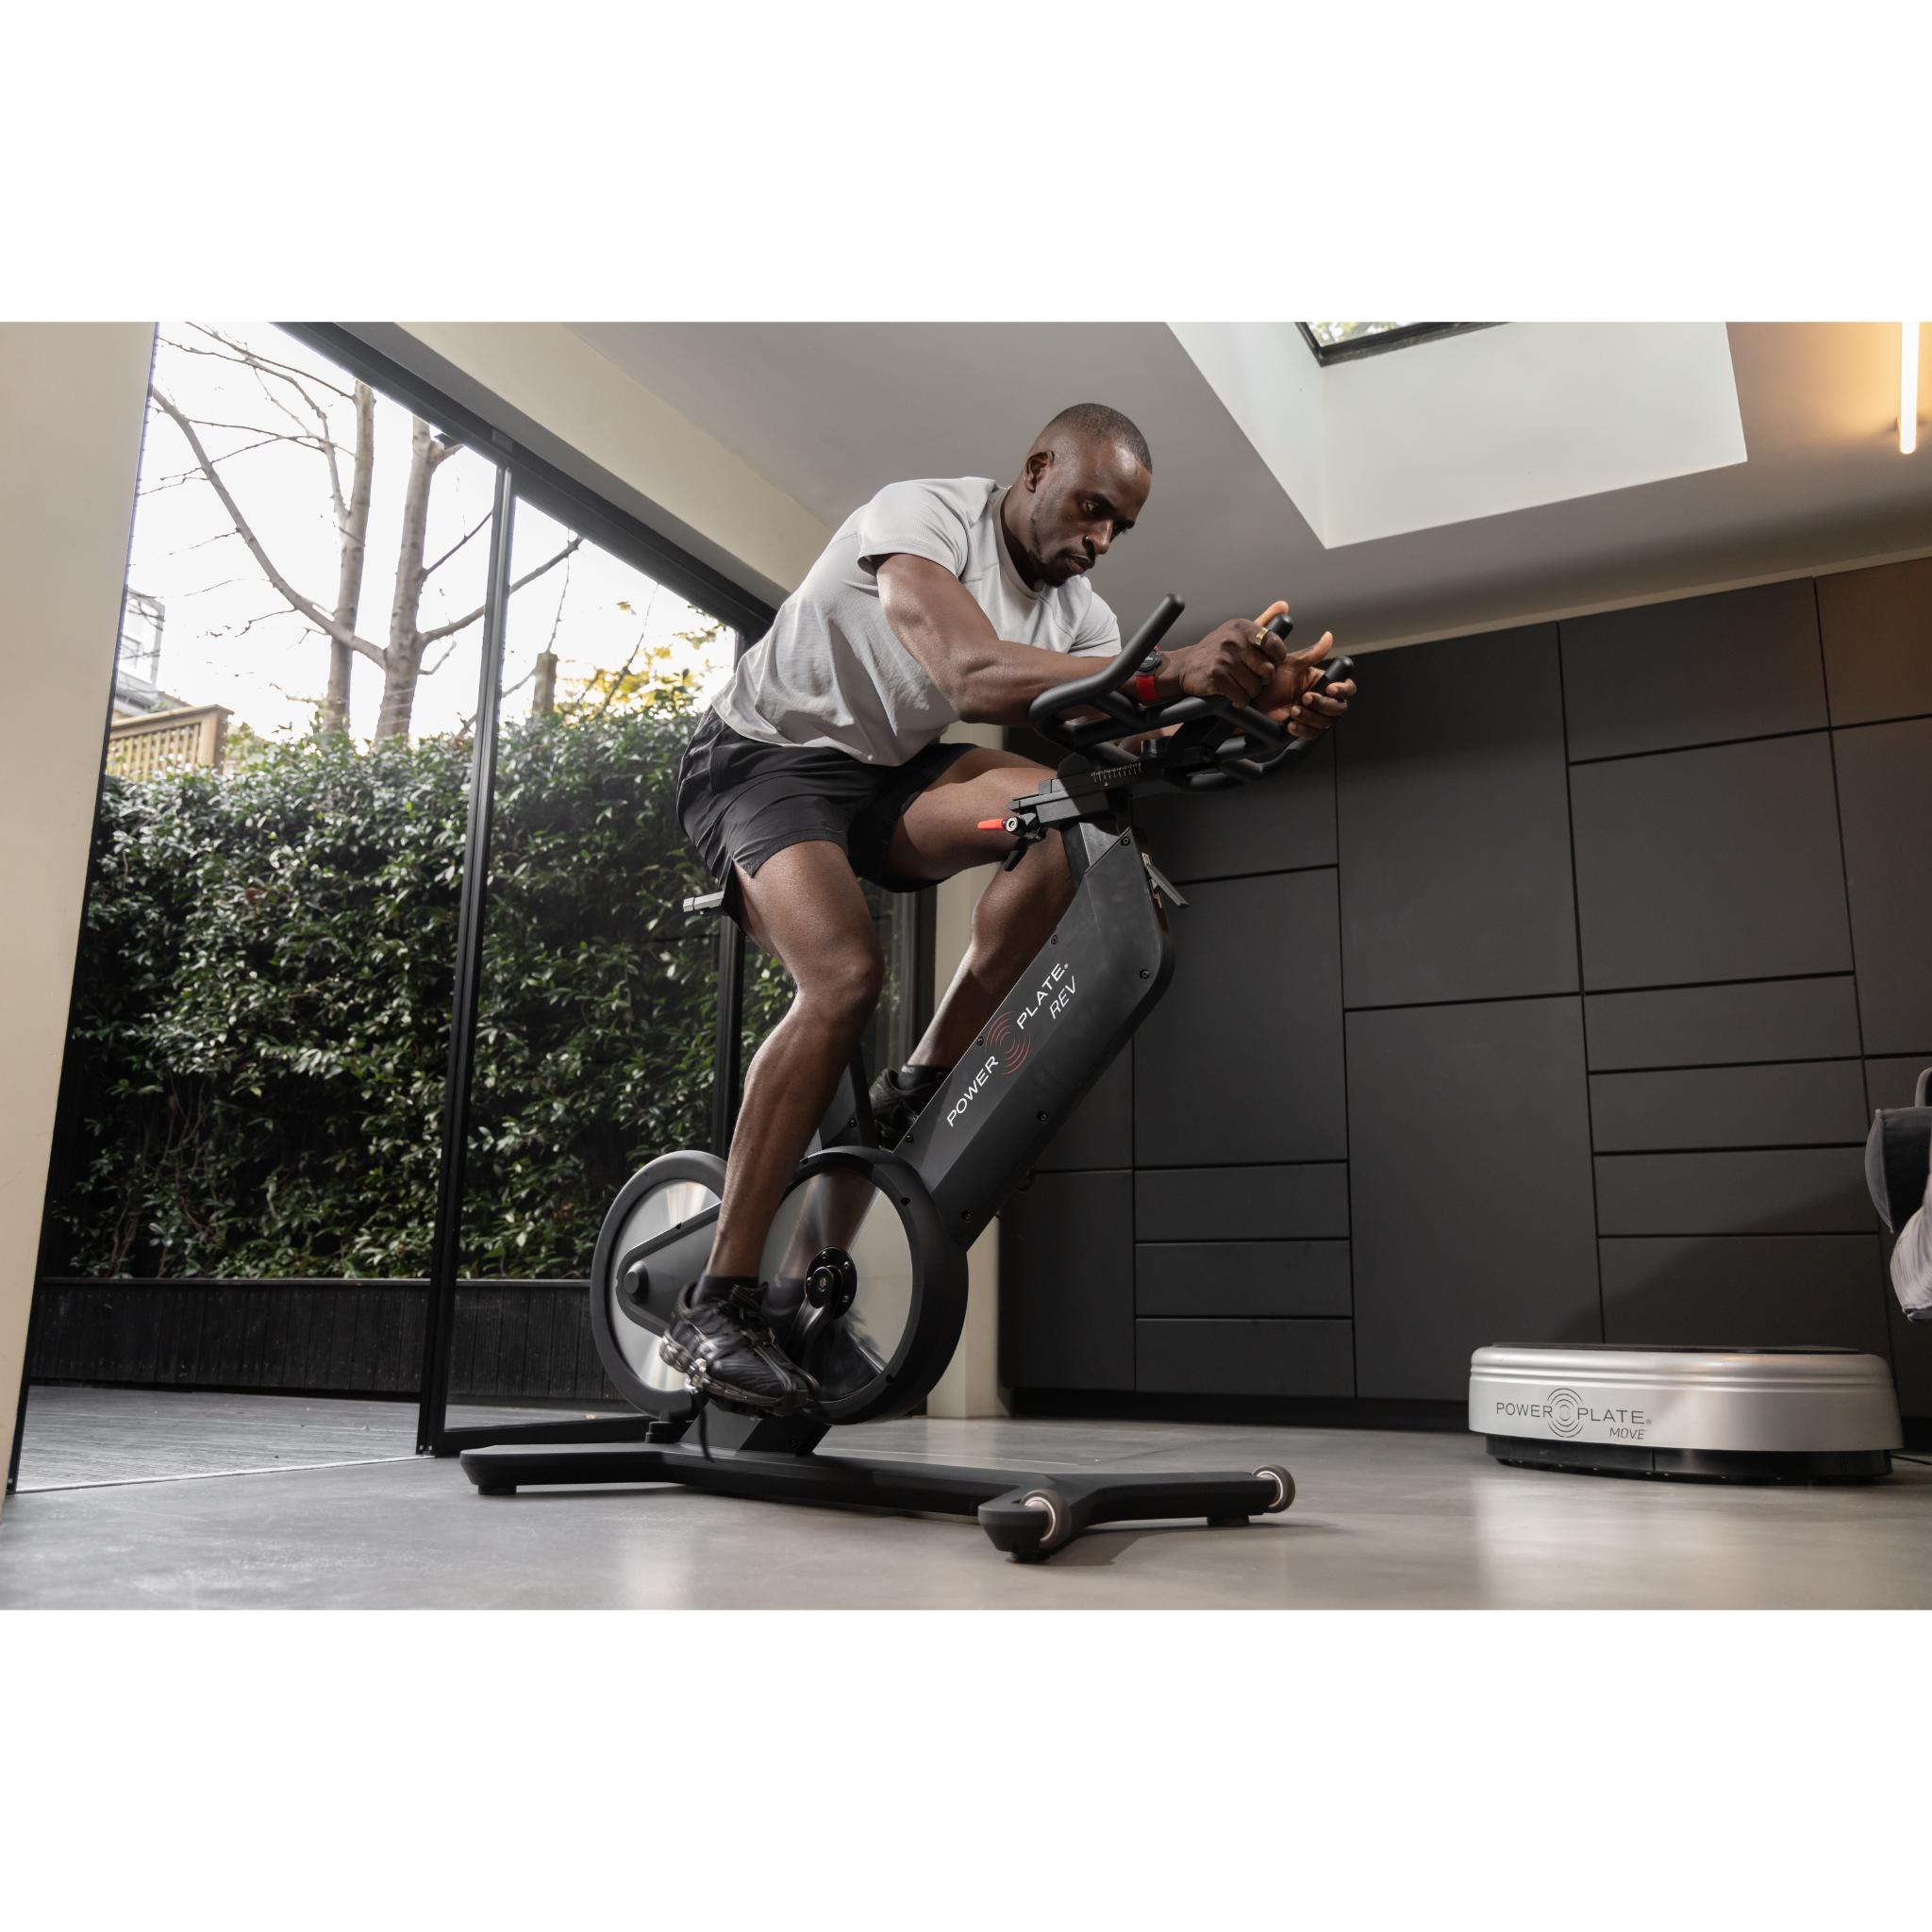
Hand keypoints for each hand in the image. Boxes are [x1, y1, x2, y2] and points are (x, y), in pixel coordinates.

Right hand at [1165, 616, 1287, 706]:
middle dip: (1262, 680)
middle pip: (1267, 670)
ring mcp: (1223, 659)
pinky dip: (1240, 701)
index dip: (1277, 657)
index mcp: (1242, 628)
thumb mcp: (1238, 631)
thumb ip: (1263, 620)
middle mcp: (1233, 641)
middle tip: (1253, 679)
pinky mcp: (1216, 677)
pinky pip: (1241, 697)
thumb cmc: (1217, 651)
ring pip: (1254, 687)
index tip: (1271, 662)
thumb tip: (1284, 606)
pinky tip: (1233, 696)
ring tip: (1240, 686)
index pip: (1273, 643)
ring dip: (1250, 692)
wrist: (1185, 666)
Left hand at [1255, 623, 1352, 740]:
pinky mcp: (1303, 728)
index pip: (1346, 688)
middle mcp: (1322, 699)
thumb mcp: (1291, 664)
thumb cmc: (1270, 680)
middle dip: (1323, 705)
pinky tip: (1290, 724)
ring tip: (1293, 710)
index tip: (1329, 689)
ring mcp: (1313, 715)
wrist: (1252, 698)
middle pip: (1339, 708)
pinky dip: (1303, 730)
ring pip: (1326, 723)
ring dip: (1311, 717)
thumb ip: (1312, 654)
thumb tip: (1329, 637)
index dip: (1343, 689)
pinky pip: (1313, 735)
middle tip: (1304, 698)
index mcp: (1322, 682)